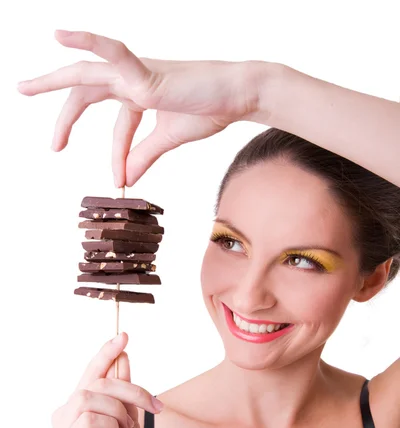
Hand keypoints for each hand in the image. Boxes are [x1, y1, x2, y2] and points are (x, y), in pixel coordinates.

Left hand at [17, 30, 265, 186]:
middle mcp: (132, 79)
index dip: (116, 154)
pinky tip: (60, 36)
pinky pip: (114, 53)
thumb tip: (126, 179)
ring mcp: (137, 74)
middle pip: (85, 91)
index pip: (117, 124)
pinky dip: (88, 42)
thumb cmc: (209, 109)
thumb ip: (144, 155)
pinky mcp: (147, 74)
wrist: (237, 96)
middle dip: (62, 112)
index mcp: (139, 93)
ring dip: (53, 80)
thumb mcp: (168, 138)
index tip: (119, 180)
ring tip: (25, 88)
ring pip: (86, 73)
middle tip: (48, 138)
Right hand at [51, 332, 161, 427]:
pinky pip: (88, 420)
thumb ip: (122, 391)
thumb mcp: (128, 417)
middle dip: (129, 390)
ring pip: (89, 398)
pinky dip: (109, 424)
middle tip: (151, 406)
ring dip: (118, 410)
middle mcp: (64, 416)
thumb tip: (123, 357)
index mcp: (78, 406)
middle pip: (95, 383)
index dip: (106, 352)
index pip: (91, 372)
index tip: (124, 335)